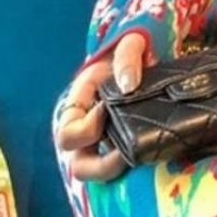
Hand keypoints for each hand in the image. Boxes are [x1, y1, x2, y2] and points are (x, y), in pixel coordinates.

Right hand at [54, 31, 147, 181]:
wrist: (144, 58)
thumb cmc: (130, 51)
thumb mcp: (129, 44)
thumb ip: (127, 57)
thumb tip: (128, 85)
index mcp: (78, 104)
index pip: (69, 133)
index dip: (87, 129)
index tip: (107, 110)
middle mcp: (84, 128)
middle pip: (77, 164)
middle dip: (100, 166)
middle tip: (125, 154)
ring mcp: (101, 142)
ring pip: (96, 173)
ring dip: (114, 171)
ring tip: (137, 158)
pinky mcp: (119, 147)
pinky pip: (117, 168)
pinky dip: (129, 169)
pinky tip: (148, 158)